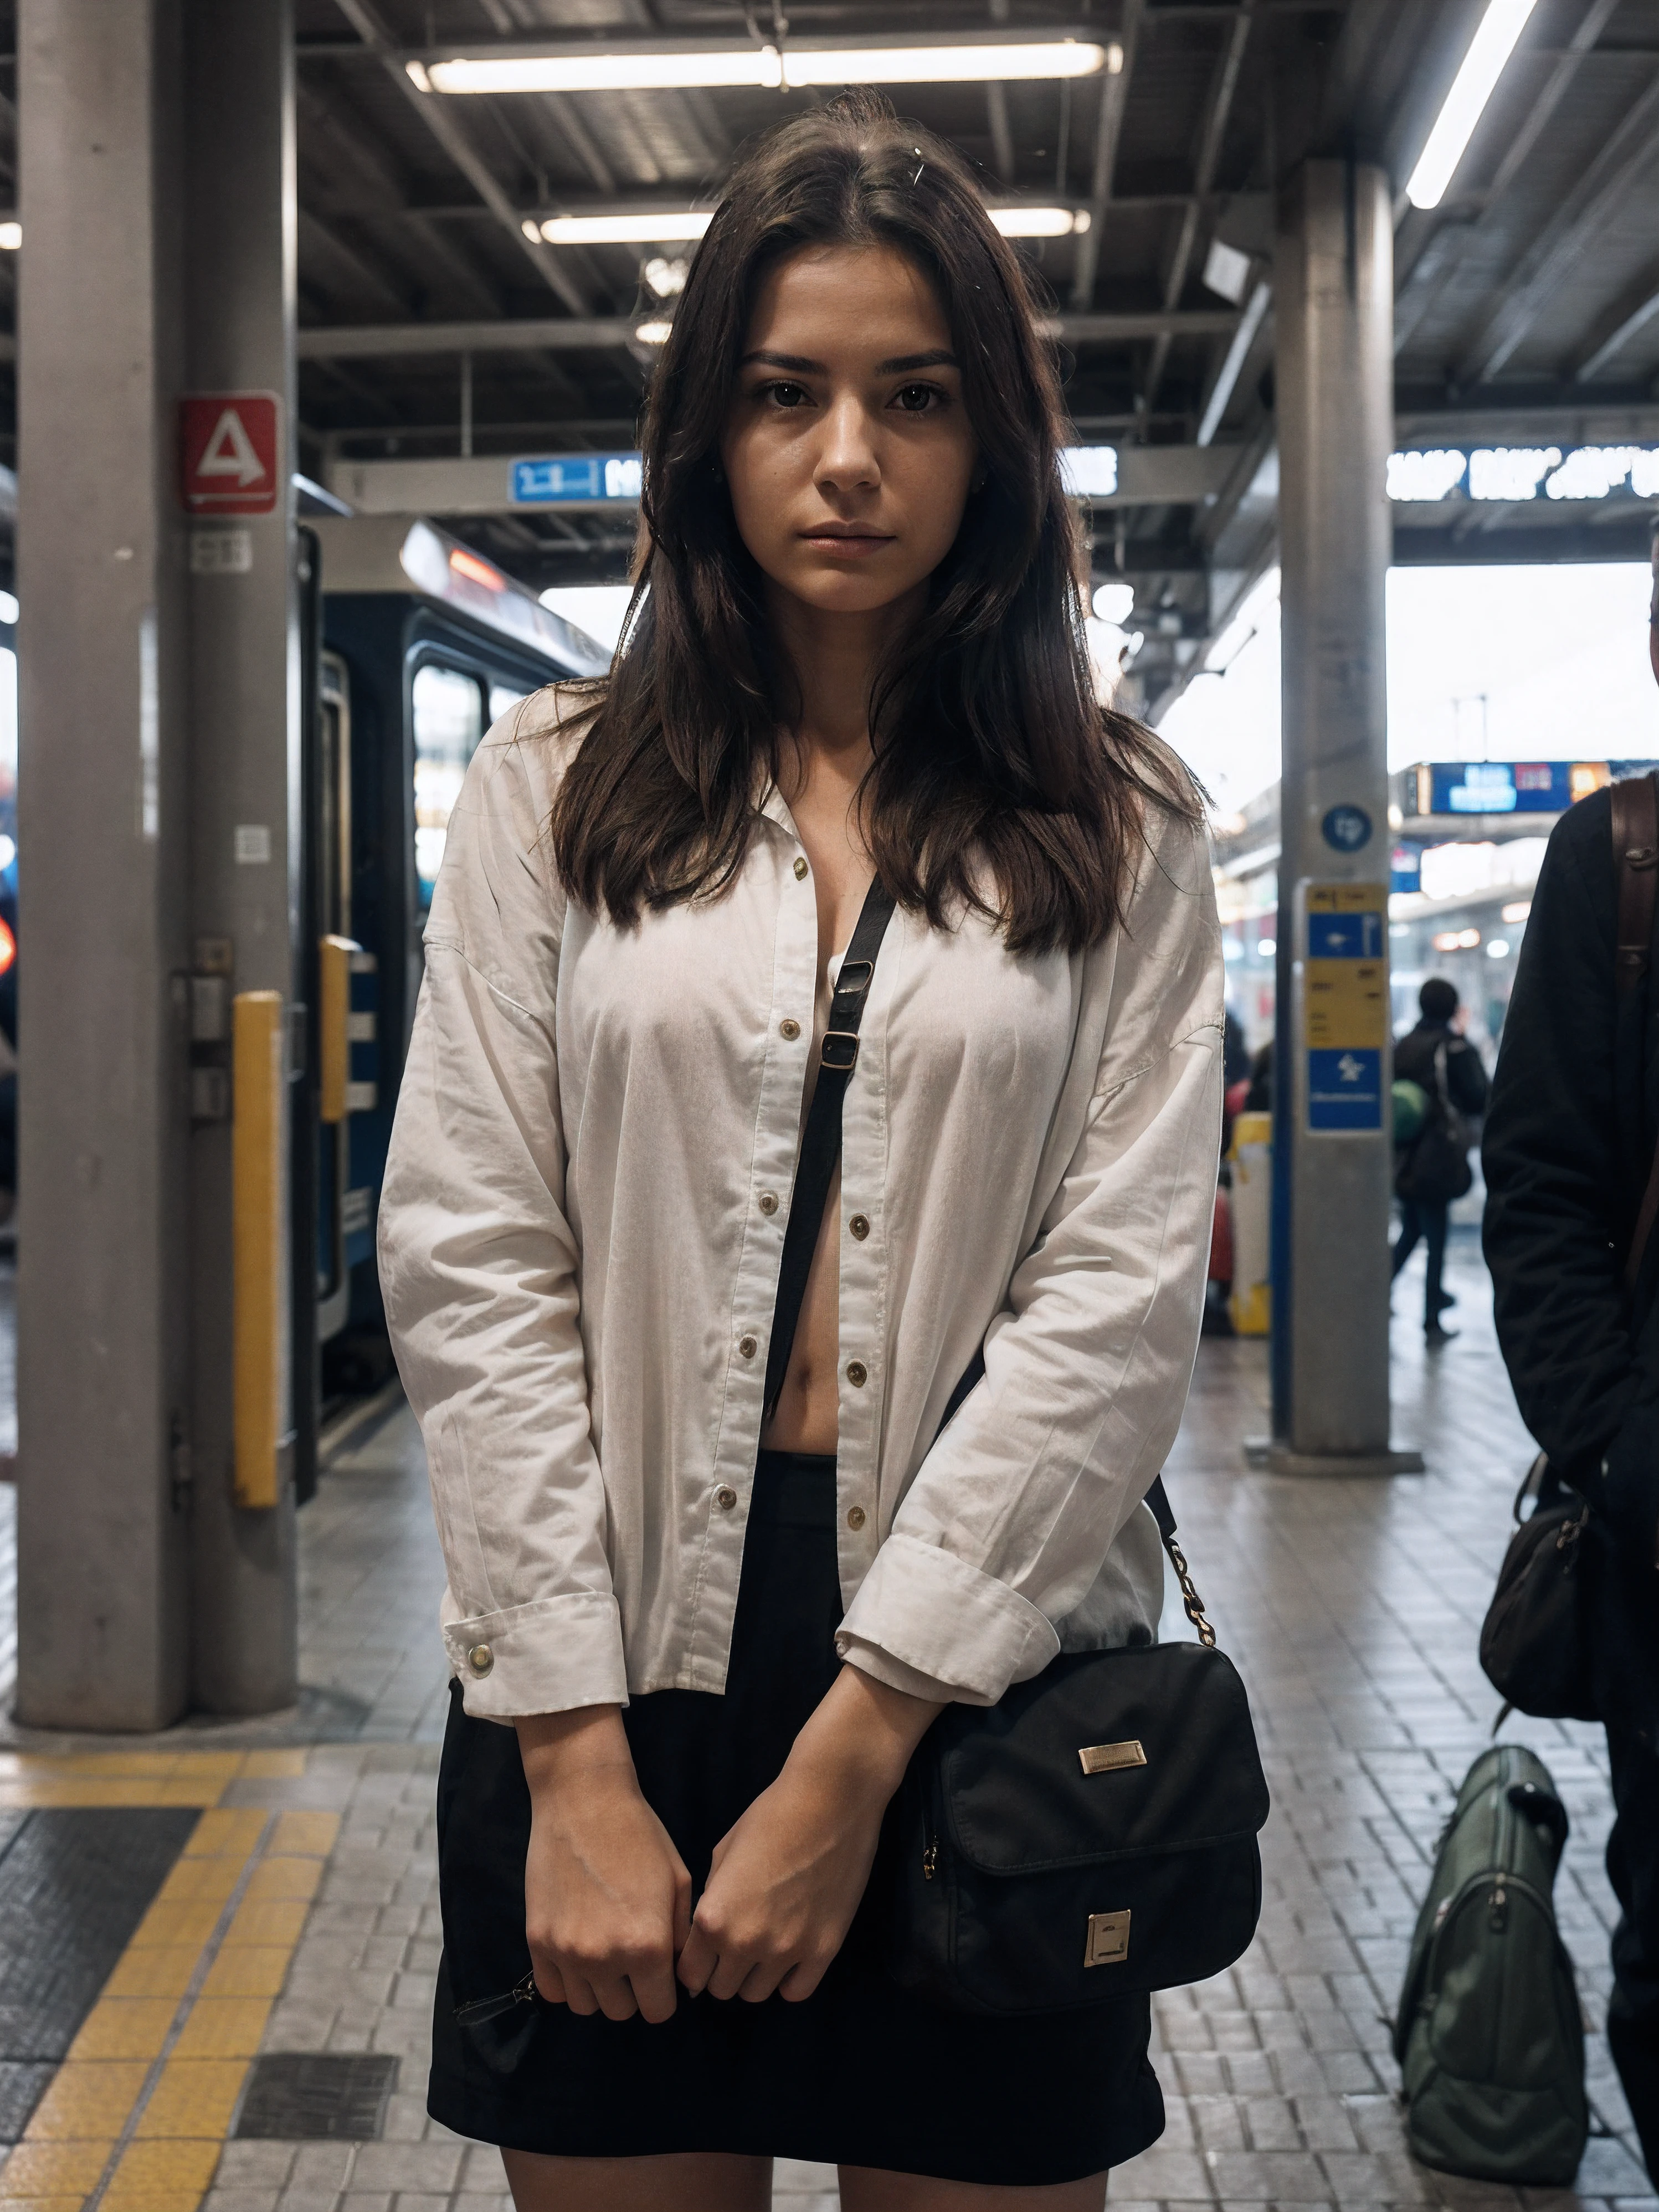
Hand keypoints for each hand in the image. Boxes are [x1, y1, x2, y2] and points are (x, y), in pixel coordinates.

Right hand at [517, 1707, 691, 2024]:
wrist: (584, 1801)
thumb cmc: (640, 1836)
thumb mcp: (678, 1883)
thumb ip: (682, 1938)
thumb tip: (683, 1978)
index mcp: (647, 1946)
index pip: (659, 2010)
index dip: (664, 1994)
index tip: (661, 1974)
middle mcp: (605, 1959)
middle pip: (622, 2012)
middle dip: (633, 1992)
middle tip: (633, 1960)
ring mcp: (566, 1953)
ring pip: (586, 2006)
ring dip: (600, 1989)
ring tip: (606, 1955)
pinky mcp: (537, 1941)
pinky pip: (553, 1991)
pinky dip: (568, 1982)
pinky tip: (579, 1954)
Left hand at [677, 1665, 942, 2004]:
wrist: (830, 1800)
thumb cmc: (769, 1816)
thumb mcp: (722, 1854)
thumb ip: (710, 1902)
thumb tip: (706, 1935)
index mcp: (713, 1918)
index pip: (689, 1974)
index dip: (694, 1964)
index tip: (703, 1953)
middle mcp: (745, 1944)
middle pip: (721, 1989)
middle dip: (722, 1970)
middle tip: (734, 1943)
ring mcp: (787, 1951)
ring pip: (756, 1994)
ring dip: (754, 1975)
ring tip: (763, 1944)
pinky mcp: (824, 1951)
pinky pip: (796, 1991)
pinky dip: (788, 1978)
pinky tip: (790, 1952)